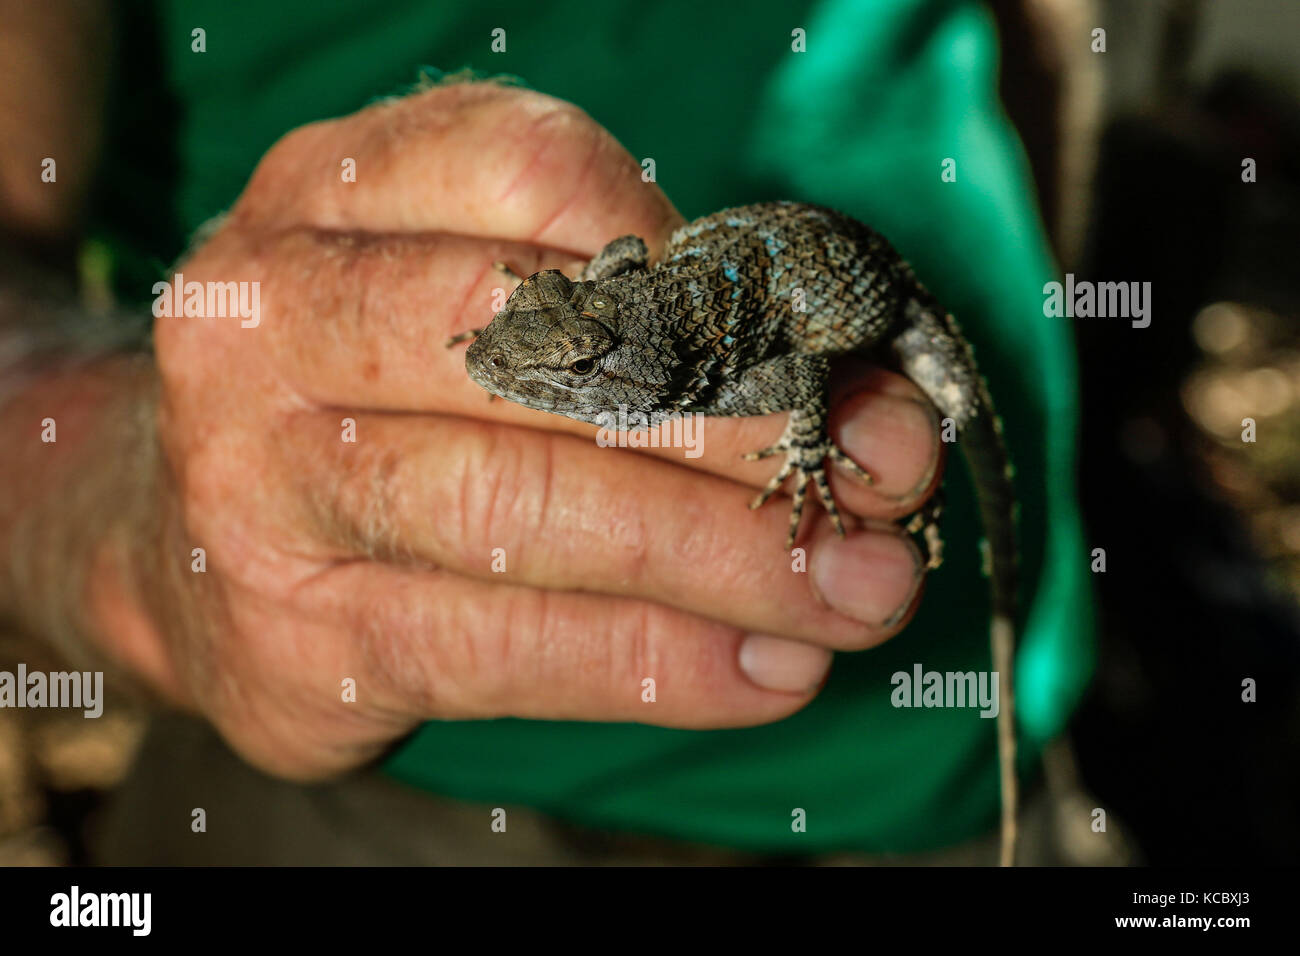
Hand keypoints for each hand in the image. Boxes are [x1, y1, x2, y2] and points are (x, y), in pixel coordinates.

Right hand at [91, 82, 943, 778]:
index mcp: (330, 192)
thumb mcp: (467, 300)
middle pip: (540, 353)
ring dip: (725, 559)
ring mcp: (264, 483)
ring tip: (856, 593)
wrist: (167, 529)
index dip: (703, 262)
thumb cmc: (371, 393)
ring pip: (527, 513)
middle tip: (881, 480)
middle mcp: (271, 320)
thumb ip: (630, 314)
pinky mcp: (295, 637)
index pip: (535, 174)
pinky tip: (766, 670)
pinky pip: (502, 650)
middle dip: (742, 427)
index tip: (828, 348)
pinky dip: (658, 665)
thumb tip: (845, 390)